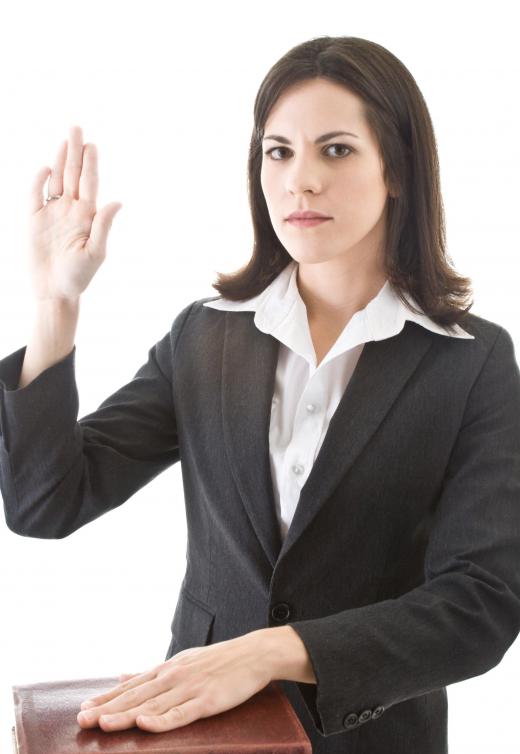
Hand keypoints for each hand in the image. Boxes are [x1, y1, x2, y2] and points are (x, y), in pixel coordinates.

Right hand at [28, 125, 121, 302]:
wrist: (54, 291)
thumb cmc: (78, 276)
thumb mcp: (95, 252)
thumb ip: (104, 226)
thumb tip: (117, 201)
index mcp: (87, 217)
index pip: (90, 184)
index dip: (90, 164)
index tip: (92, 144)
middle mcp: (71, 211)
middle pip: (73, 175)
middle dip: (75, 152)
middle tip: (77, 128)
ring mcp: (53, 214)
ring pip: (56, 180)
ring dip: (59, 160)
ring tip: (64, 140)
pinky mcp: (35, 221)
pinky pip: (35, 195)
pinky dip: (39, 181)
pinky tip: (45, 169)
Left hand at [76, 632, 272, 732]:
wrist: (254, 654)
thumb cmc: (218, 661)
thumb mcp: (181, 661)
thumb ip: (151, 672)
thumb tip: (122, 675)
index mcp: (167, 669)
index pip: (131, 686)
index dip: (106, 698)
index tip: (83, 708)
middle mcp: (173, 676)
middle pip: (136, 696)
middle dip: (107, 708)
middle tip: (82, 719)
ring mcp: (190, 688)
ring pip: (153, 705)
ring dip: (126, 715)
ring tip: (103, 724)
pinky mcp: (207, 701)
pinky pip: (181, 713)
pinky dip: (162, 719)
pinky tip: (146, 723)